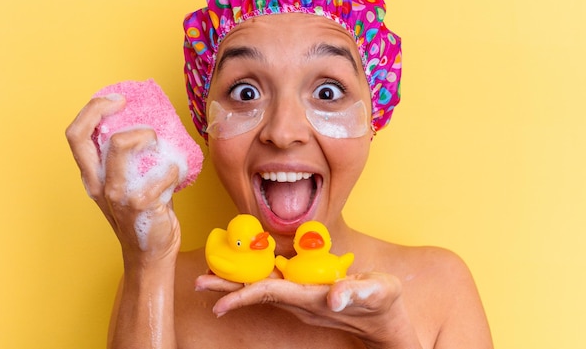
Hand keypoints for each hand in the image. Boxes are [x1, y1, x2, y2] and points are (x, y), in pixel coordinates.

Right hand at [66, 96, 181, 264]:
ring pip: (120, 147)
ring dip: (145, 136)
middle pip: (84, 135)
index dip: (91, 110)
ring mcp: (117, 195)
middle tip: (127, 105)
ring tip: (158, 143)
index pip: (75, 136)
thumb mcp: (131, 182)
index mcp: (93, 176)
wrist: (151, 253)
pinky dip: (173, 170)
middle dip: (103, 109)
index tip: (116, 99)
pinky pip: (159, 174)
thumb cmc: (145, 213)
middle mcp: (98, 184)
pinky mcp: (140, 206)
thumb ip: (135, 158)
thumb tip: (157, 123)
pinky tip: (176, 176)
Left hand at [195, 272, 421, 348]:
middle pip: (258, 292)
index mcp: (313, 297)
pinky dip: (255, 276)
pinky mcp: (305, 291)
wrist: (385, 318)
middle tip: (199, 282)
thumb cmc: (383, 302)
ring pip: (262, 287)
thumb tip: (333, 297)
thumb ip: (357, 291)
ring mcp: (302, 297)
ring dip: (236, 281)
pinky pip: (274, 282)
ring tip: (210, 274)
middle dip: (228, 288)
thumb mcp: (379, 292)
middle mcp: (301, 300)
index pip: (272, 294)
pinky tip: (243, 268)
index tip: (218, 303)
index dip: (244, 295)